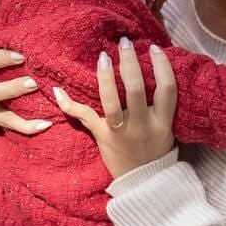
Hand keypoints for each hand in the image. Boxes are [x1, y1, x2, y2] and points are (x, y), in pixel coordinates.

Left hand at [53, 39, 176, 178]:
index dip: (162, 66)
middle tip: (125, 43)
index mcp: (162, 121)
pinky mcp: (103, 137)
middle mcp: (142, 125)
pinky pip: (85, 117)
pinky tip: (58, 90)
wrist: (144, 182)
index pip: (167, 89)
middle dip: (130, 62)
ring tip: (103, 57)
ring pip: (110, 101)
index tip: (154, 48)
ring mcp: (121, 132)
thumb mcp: (166, 127)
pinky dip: (69, 104)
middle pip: (135, 89)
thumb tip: (158, 67)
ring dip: (105, 77)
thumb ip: (161, 102)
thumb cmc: (156, 149)